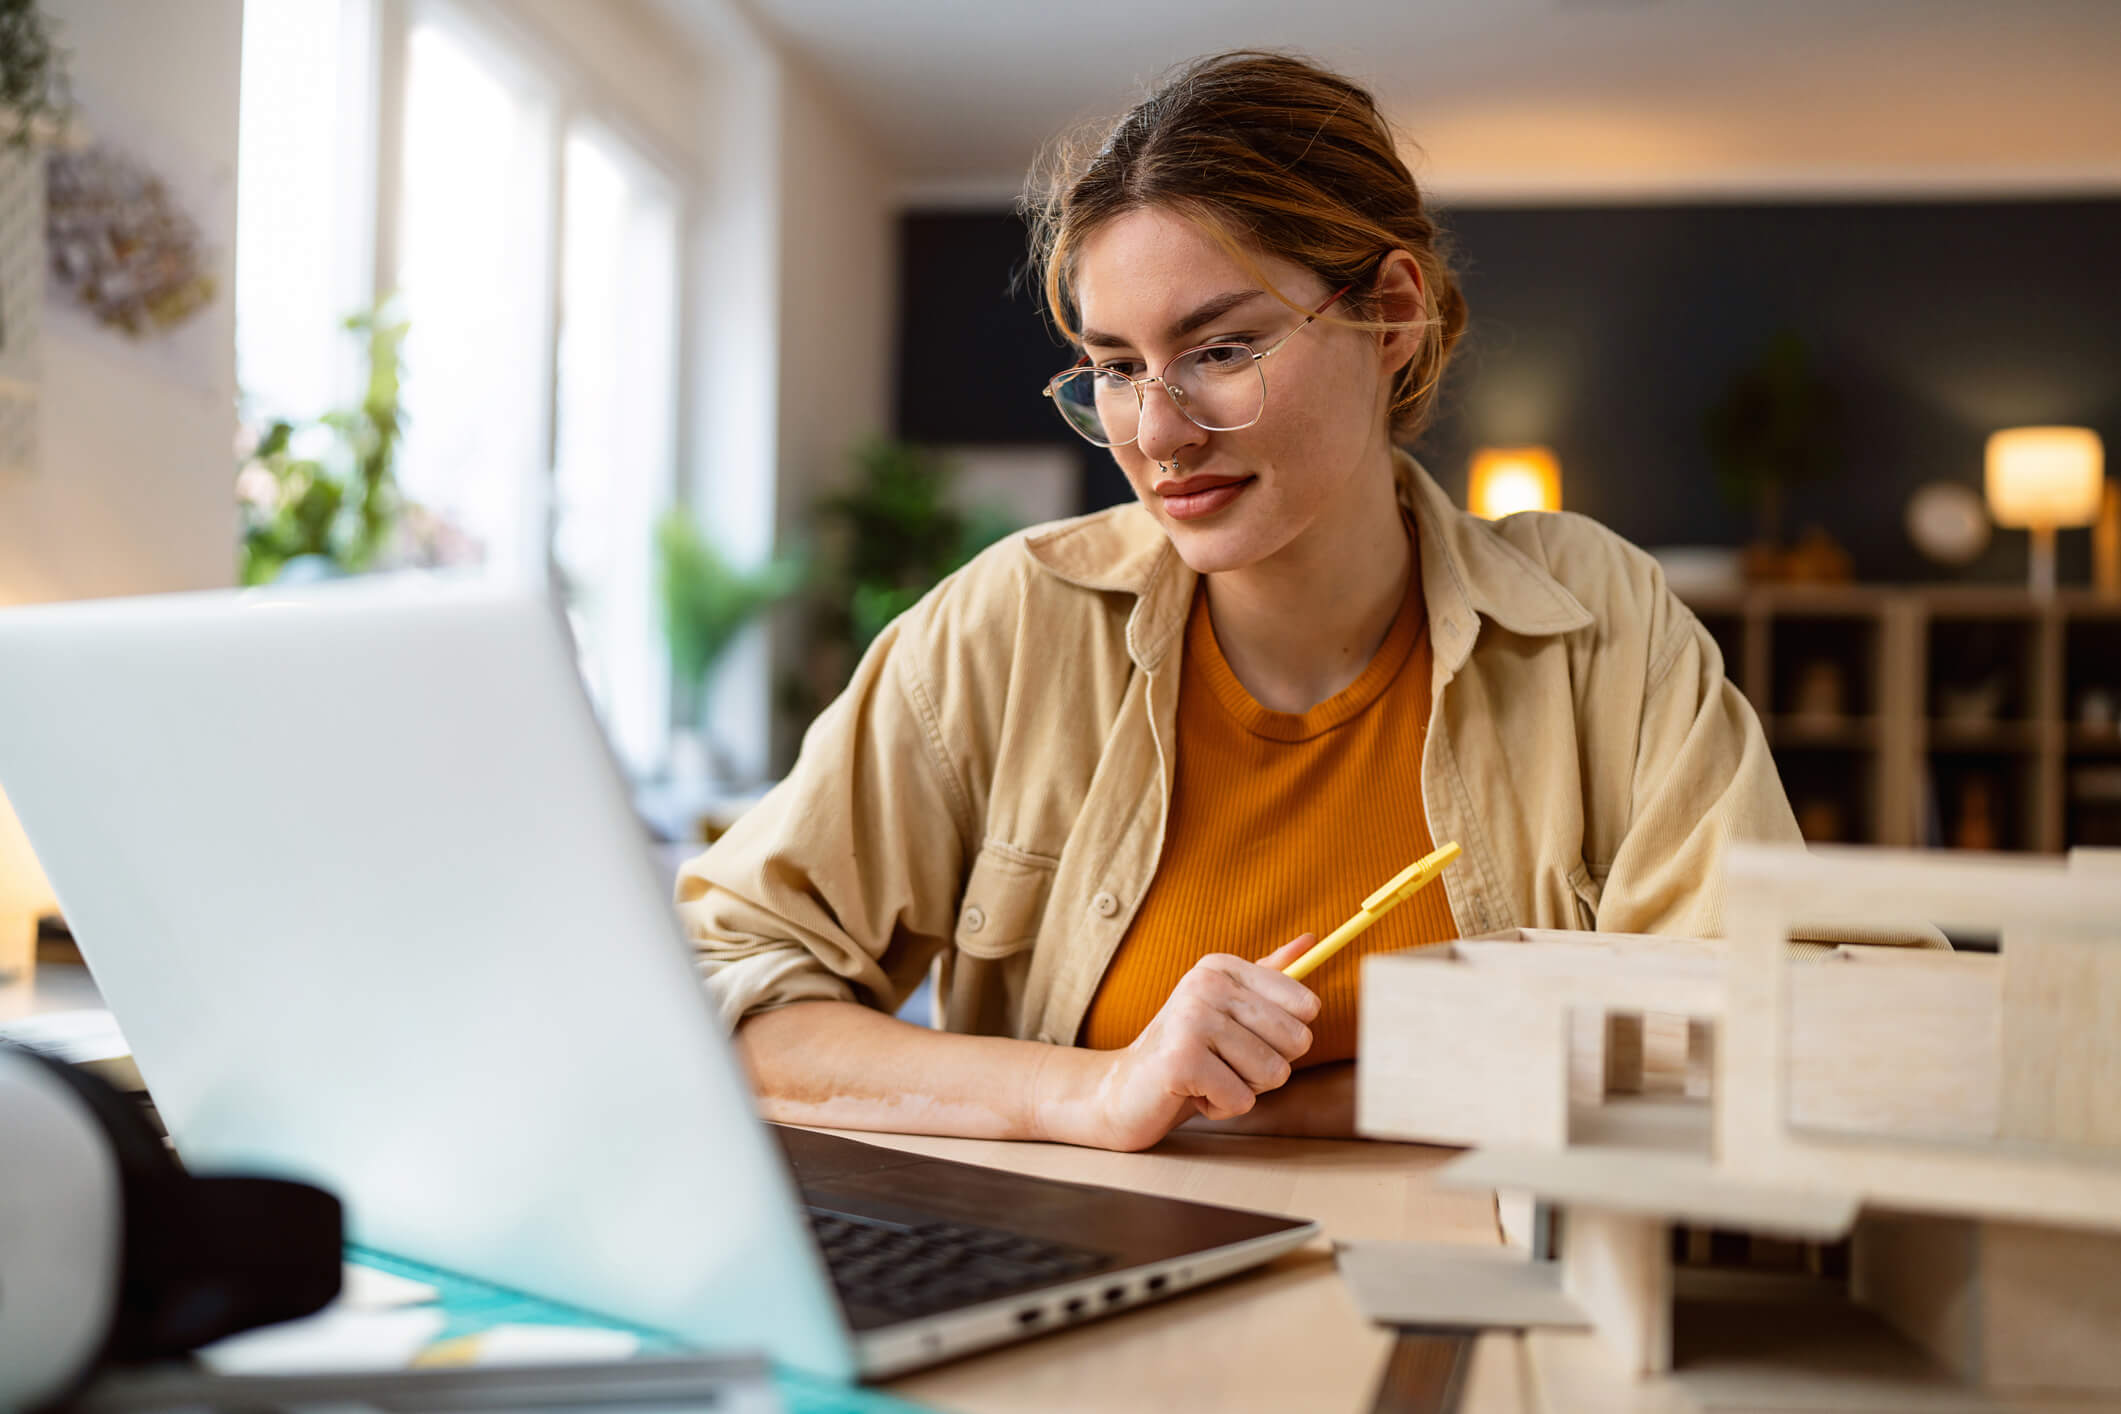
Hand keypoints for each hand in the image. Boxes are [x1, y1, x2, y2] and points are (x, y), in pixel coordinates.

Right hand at [1040, 935, 1320, 1151]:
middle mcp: (1207, 983)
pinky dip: (1221, 1107)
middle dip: (1267, 1067)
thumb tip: (1311, 940)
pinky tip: (1192, 1093)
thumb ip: (1268, 975)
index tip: (1247, 1037)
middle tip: (1224, 1063)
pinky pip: (1242, 1100)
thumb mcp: (1227, 1007)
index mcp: (1223, 967)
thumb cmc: (1186, 1051)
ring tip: (1207, 1077)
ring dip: (1244, 1090)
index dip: (1285, 1038)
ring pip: (1273, 1073)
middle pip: (1296, 1041)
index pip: (1306, 1006)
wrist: (1123, 1089)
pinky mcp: (1181, 1060)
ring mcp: (1192, 1018)